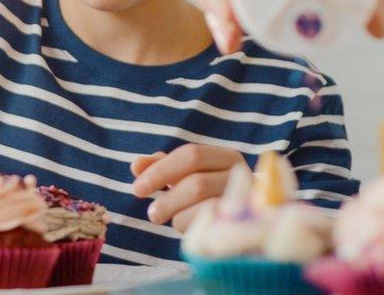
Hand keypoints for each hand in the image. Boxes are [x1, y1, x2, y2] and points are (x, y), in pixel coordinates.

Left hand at [131, 144, 245, 231]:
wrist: (247, 223)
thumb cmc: (211, 193)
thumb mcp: (187, 175)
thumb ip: (162, 167)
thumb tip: (136, 166)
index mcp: (226, 156)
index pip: (191, 155)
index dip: (160, 171)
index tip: (137, 188)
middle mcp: (241, 175)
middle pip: (197, 183)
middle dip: (168, 199)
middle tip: (151, 213)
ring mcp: (246, 202)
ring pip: (203, 207)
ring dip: (178, 215)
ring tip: (171, 219)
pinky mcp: (244, 226)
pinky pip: (209, 228)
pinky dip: (191, 228)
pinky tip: (187, 226)